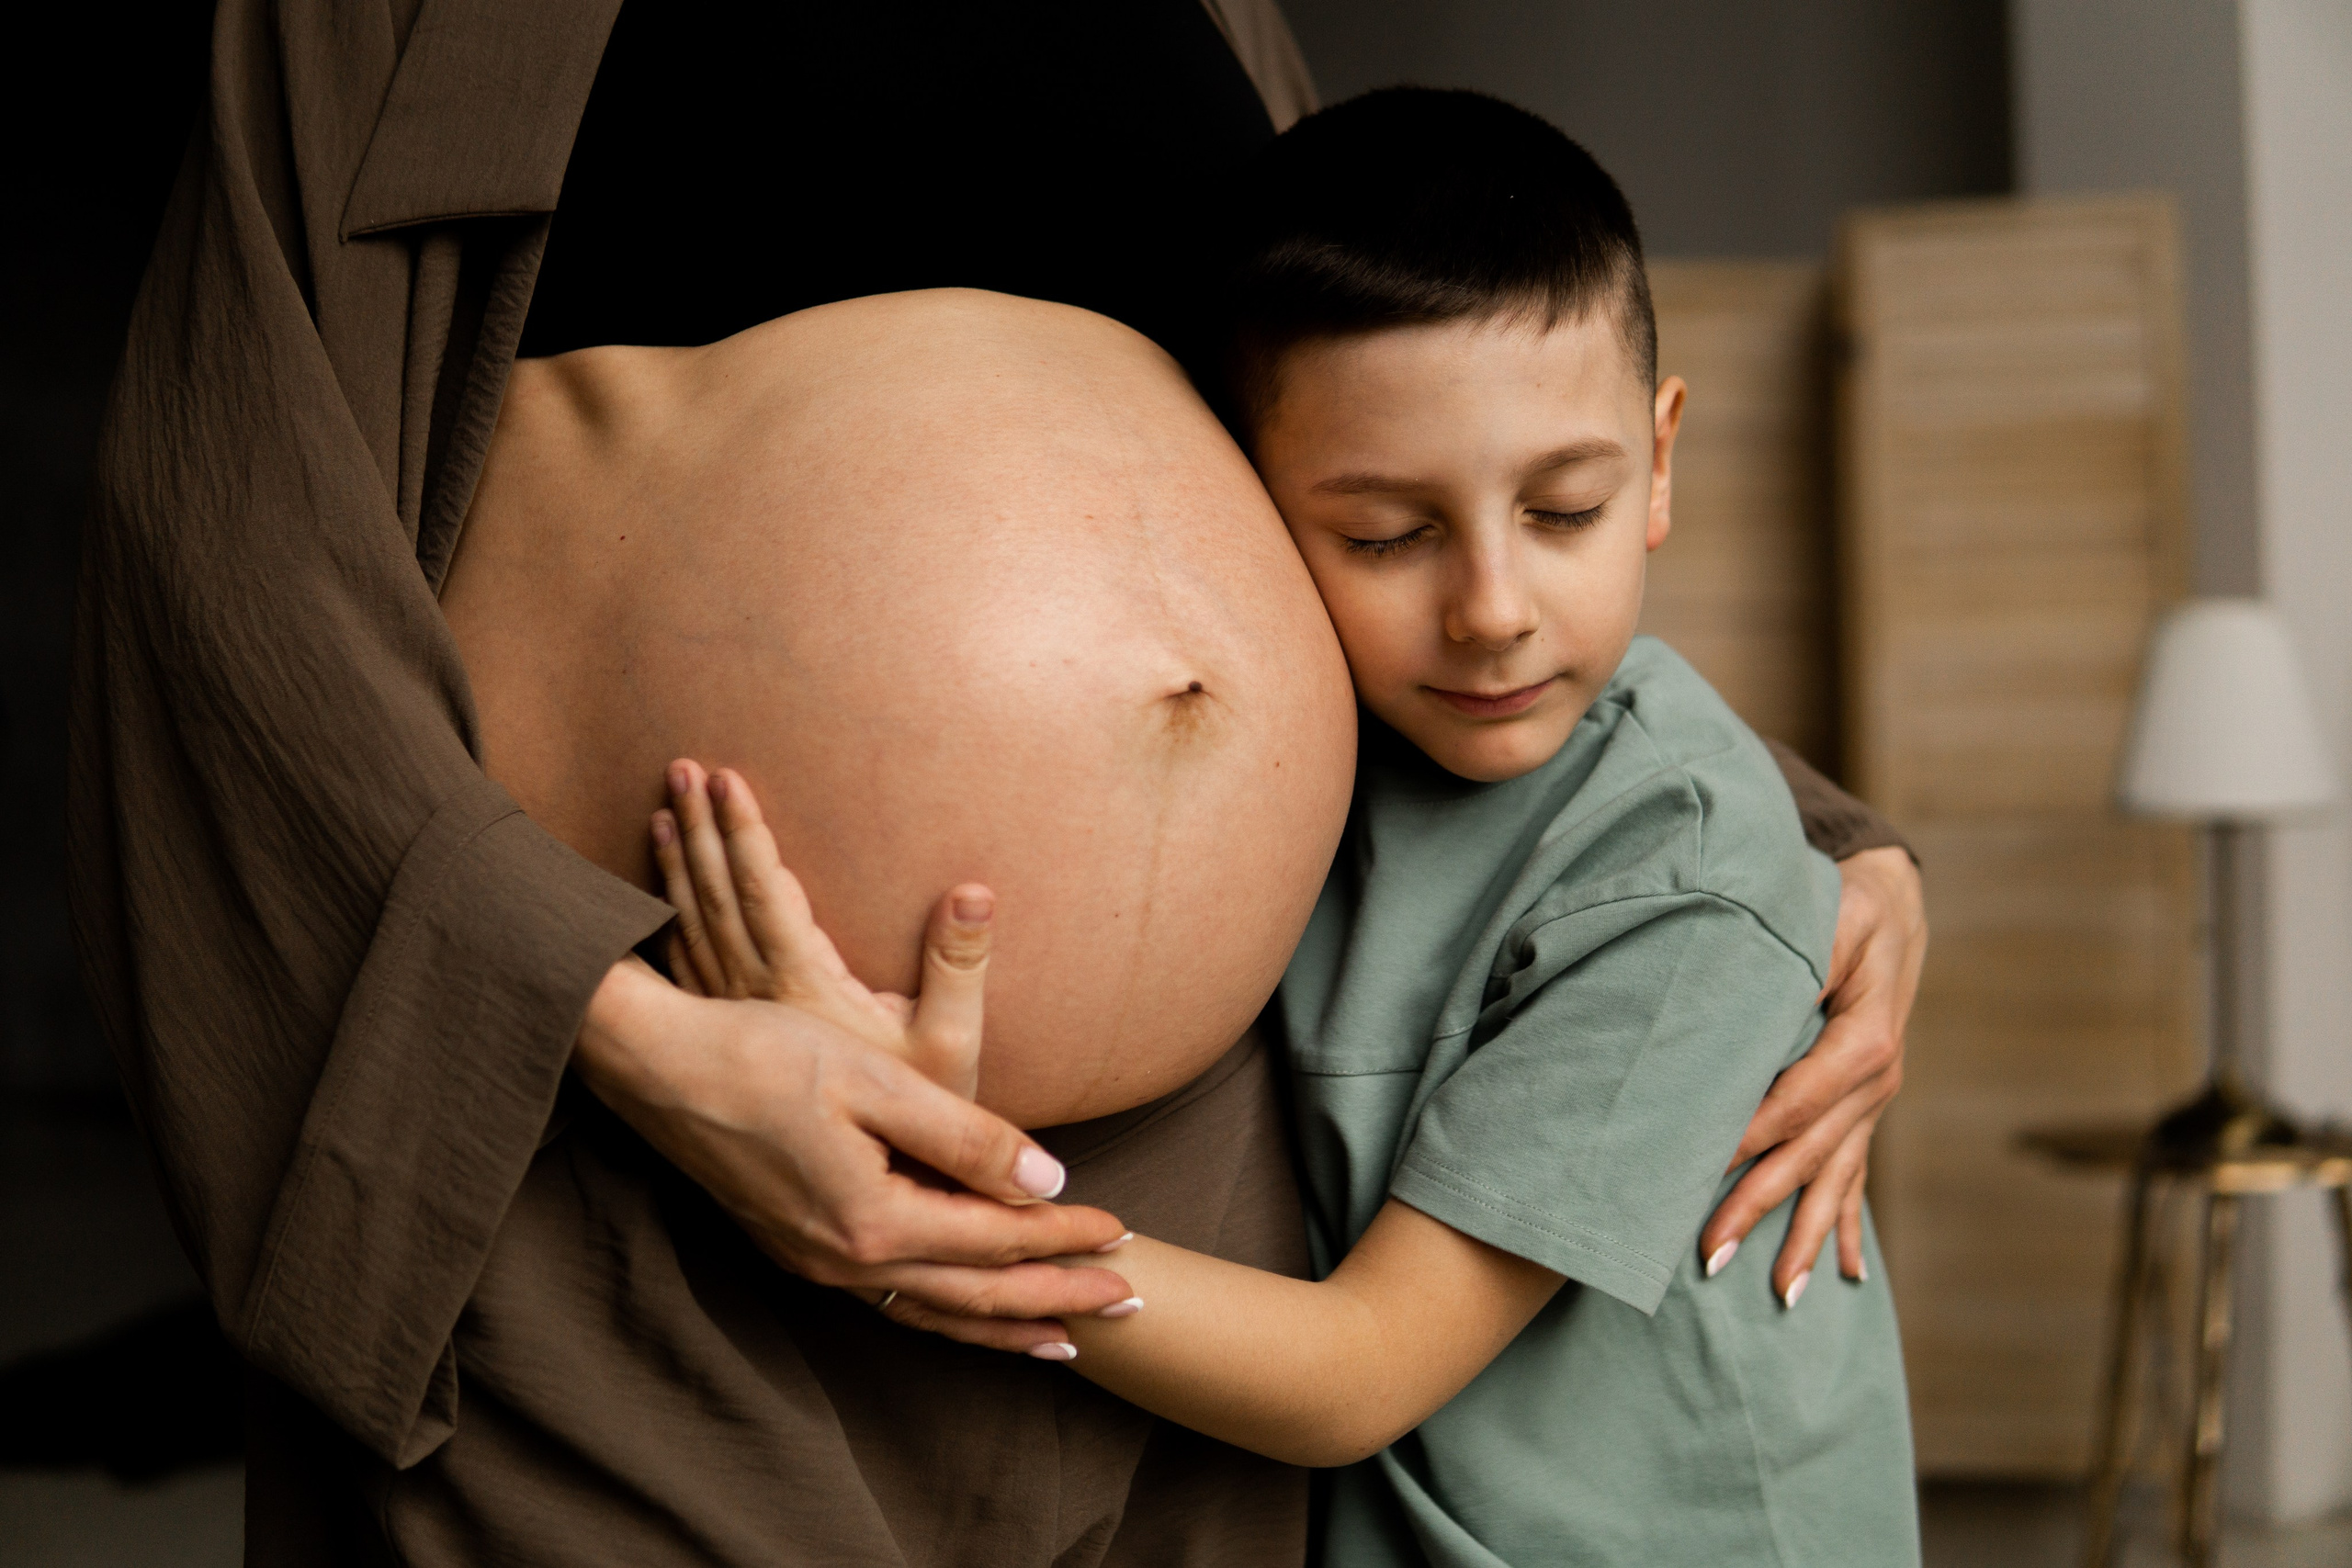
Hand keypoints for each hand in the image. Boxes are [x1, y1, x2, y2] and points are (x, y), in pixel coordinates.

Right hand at [575, 959, 1138, 1354]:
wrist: (653, 1064)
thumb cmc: (763, 1054)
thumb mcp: (876, 1081)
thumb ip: (966, 1136)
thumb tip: (1048, 1179)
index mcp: (872, 1220)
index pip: (997, 1239)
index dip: (1067, 1236)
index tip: (1125, 1233)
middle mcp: (845, 1259)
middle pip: (976, 1294)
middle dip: (1057, 1298)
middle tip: (1127, 1301)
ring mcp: (816, 1261)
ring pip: (934, 1309)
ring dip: (1005, 1321)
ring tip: (1065, 1335)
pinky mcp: (798, 1246)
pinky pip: (893, 1297)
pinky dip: (946, 1311)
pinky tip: (966, 1308)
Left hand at [653, 758, 979, 1095]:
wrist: (875, 1198)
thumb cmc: (921, 1122)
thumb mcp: (953, 1049)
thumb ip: (960, 967)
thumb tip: (973, 891)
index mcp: (805, 992)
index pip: (765, 894)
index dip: (744, 833)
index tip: (725, 776)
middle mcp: (759, 1004)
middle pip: (716, 901)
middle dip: (699, 831)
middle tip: (679, 769)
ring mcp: (739, 1026)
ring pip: (693, 931)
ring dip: (678, 871)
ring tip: (661, 813)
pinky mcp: (734, 1047)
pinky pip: (688, 971)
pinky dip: (671, 923)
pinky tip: (662, 898)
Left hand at [1700, 845, 1923, 1303]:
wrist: (1892, 903)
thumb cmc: (1847, 904)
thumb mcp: (1828, 917)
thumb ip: (1803, 959)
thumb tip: (1760, 999)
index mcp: (1864, 1042)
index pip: (1796, 1102)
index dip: (1748, 1138)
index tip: (1697, 1170)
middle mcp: (1875, 1082)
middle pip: (1809, 1156)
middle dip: (1759, 1209)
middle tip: (1710, 1255)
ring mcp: (1872, 1102)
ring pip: (1834, 1179)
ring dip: (1806, 1236)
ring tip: (1782, 1293)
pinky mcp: (1863, 1107)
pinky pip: (1855, 1174)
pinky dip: (1847, 1223)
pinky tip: (1845, 1274)